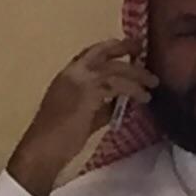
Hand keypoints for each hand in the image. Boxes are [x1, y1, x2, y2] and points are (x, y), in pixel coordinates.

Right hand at [6, 38, 158, 195]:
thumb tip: (120, 103)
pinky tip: (143, 97)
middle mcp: (72, 73)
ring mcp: (79, 80)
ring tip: (152, 83)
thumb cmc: (58, 138)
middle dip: (123, 47)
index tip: (125, 48)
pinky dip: (134, 89)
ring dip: (137, 74)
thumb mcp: (82, 116)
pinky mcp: (89, 91)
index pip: (89, 53)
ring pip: (115, 68)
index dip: (108, 49)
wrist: (44, 148)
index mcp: (66, 77)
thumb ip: (100, 106)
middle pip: (102, 51)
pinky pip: (118, 85)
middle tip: (141, 49)